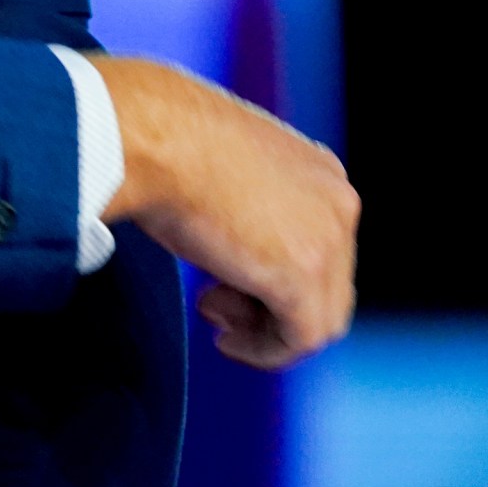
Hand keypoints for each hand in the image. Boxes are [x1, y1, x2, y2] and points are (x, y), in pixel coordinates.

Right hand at [97, 56, 358, 369]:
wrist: (148, 136)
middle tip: (211, 301)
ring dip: (264, 329)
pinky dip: (264, 350)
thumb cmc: (160, 141)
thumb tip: (225, 235)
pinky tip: (226, 341)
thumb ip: (242, 198)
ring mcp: (328, 240)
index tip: (221, 282)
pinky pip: (300, 338)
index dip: (271, 275)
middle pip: (325, 284)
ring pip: (319, 316)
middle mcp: (338, 202)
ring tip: (211, 313)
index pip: (319, 243)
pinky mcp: (302, 275)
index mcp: (320, 171)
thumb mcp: (219, 166)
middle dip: (268, 303)